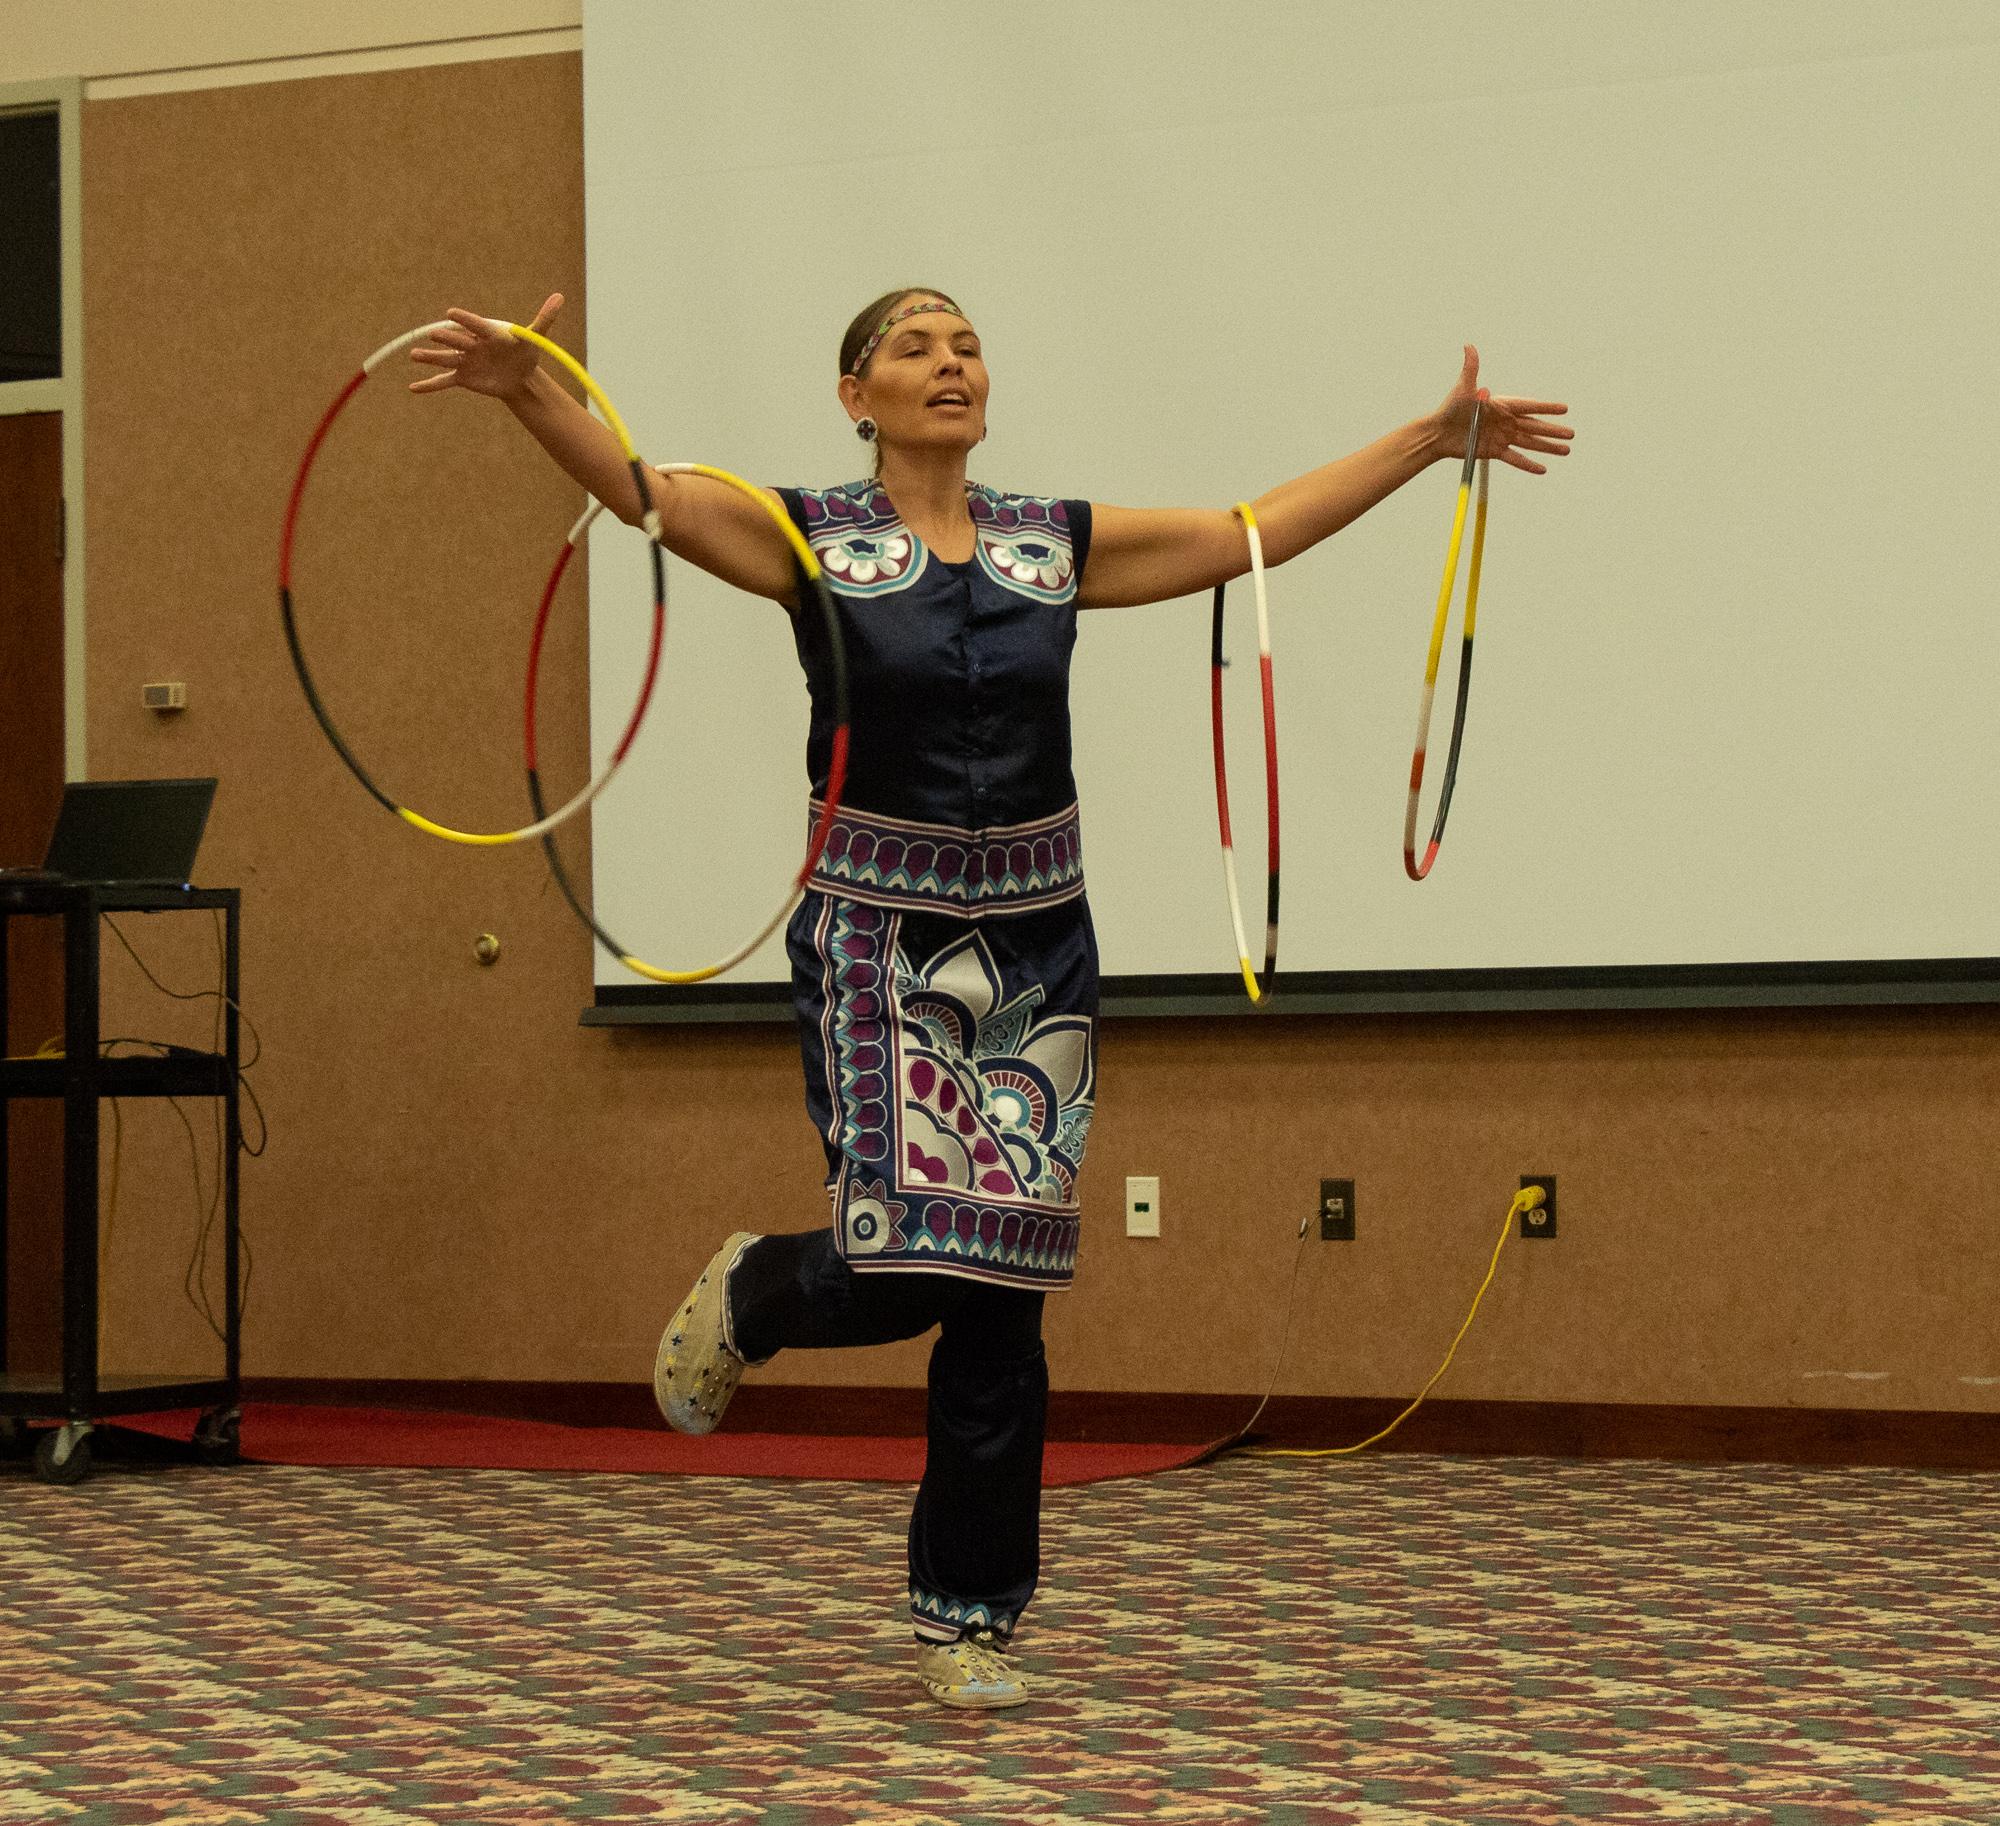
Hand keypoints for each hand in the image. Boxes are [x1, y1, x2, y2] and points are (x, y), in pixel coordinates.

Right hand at [407, 293, 562, 401]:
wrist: (519, 375)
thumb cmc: (525, 352)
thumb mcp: (535, 337)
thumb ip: (544, 318)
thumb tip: (560, 296)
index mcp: (488, 332)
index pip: (476, 324)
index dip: (465, 319)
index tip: (451, 313)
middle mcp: (472, 344)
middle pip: (457, 340)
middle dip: (446, 338)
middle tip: (434, 335)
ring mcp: (465, 361)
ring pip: (445, 359)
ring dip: (430, 358)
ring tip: (413, 356)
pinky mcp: (463, 377)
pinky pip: (443, 381)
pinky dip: (429, 385)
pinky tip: (413, 388)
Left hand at [1429, 344, 1572, 474]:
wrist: (1438, 433)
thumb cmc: (1450, 408)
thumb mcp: (1463, 388)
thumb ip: (1471, 368)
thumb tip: (1468, 346)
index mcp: (1502, 405)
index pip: (1529, 407)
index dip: (1546, 408)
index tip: (1564, 408)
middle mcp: (1505, 421)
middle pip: (1534, 426)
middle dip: (1553, 430)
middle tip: (1571, 433)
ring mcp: (1501, 437)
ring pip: (1529, 443)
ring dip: (1547, 447)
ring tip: (1566, 451)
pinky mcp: (1494, 451)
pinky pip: (1515, 459)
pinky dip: (1528, 465)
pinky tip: (1542, 469)